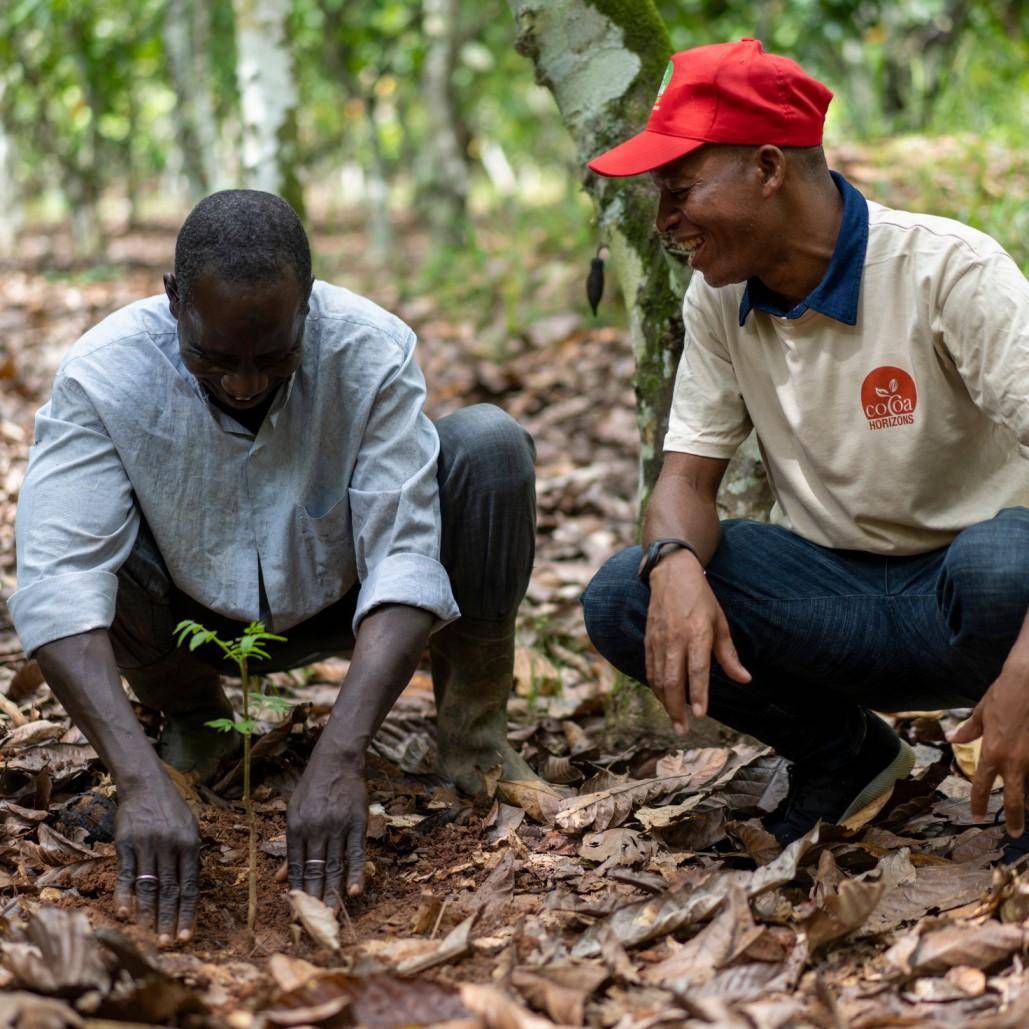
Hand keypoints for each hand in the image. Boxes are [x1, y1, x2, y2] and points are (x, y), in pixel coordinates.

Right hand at [114, 778, 199, 945]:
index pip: (190, 884)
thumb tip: (191, 886)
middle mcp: (169, 847)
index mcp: (189, 844)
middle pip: (170, 889)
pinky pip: (126, 873)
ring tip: (149, 935)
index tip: (187, 934)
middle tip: (168, 943)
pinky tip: (125, 912)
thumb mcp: (191, 826)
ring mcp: (147, 846)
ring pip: (148, 885)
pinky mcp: (126, 844)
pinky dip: (125, 894)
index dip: (188, 911)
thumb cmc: (172, 809)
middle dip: (169, 919)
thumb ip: (191, 855)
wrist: (146, 785)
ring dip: (148, 913)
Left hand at [287, 752, 367, 906]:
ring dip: (333, 892)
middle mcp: (315, 828)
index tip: (296, 913)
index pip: (295, 867)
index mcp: (296, 827)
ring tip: (332, 915)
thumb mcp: (293, 813)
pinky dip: (355, 873)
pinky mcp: (357, 822)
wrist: (336, 760)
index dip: (297, 891)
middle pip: (314, 870)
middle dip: (313, 898)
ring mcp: (337, 826)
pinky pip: (356, 852)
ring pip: (334, 866)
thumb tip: (280, 878)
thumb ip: (289, 846)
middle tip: (314, 923)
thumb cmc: (312, 788)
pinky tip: (355, 891)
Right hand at [645, 549, 750, 733]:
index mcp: (697, 633)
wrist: (671, 574)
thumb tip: (745, 680)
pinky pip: (650, 669)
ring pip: (659, 678)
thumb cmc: (701, 599)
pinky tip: (663, 699)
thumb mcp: (720, 623)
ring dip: (665, 702)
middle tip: (683, 730)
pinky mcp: (648, 640)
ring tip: (675, 720)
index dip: (699, 693)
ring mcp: (658, 640)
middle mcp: (675, 639)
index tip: (702, 714)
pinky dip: (656, 688)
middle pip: (673, 680)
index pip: (697, 669)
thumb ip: (729, 654)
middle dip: (677, 708)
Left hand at [949, 660, 1028, 835]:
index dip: (979, 803)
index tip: (978, 815)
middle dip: (1015, 818)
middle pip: (1015, 798)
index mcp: (992, 751)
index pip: (982, 784)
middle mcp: (1013, 760)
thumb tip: (951, 739)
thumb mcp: (981, 712)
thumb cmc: (1004, 694)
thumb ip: (968, 731)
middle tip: (1015, 832)